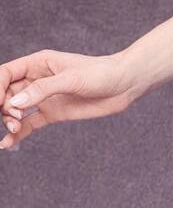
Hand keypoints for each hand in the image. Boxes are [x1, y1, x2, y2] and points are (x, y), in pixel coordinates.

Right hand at [0, 50, 135, 150]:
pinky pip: (28, 124)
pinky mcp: (52, 113)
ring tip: (16, 128)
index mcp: (39, 63)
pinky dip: (16, 134)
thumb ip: (43, 89)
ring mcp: (44, 97)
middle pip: (6, 94)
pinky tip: (7, 144)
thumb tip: (14, 102)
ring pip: (14, 110)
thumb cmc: (102, 73)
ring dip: (9, 120)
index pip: (5, 74)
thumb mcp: (72, 79)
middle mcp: (37, 79)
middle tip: (14, 118)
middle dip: (4, 107)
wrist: (125, 85)